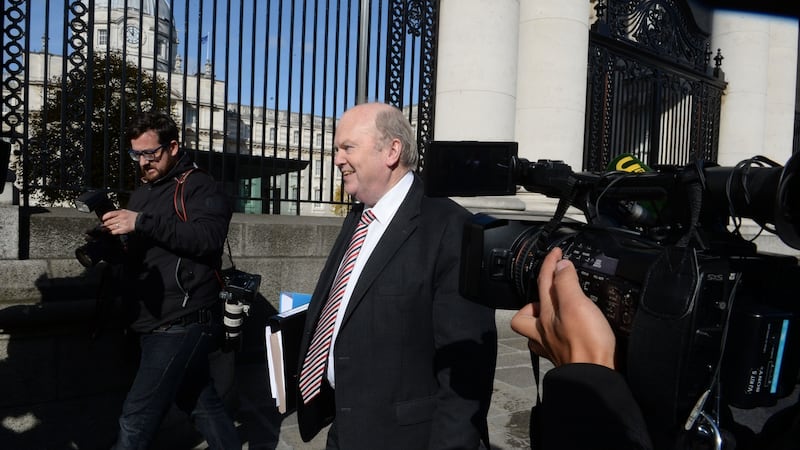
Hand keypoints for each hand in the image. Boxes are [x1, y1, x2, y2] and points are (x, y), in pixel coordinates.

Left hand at [101, 209, 137, 234]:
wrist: (140, 221)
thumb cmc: (133, 216)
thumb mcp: (125, 211)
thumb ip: (118, 212)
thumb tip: (110, 216)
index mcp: (121, 212)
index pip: (110, 214)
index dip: (105, 217)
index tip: (103, 219)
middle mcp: (121, 218)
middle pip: (109, 221)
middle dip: (106, 224)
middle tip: (105, 225)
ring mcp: (122, 224)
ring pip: (111, 227)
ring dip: (108, 228)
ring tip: (107, 228)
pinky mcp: (124, 230)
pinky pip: (115, 231)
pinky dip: (112, 232)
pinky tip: (112, 231)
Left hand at [510, 247, 615, 368]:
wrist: (595, 379)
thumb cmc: (585, 344)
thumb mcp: (575, 304)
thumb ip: (566, 283)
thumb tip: (560, 265)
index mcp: (545, 316)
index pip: (543, 281)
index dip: (550, 263)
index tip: (557, 252)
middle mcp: (544, 332)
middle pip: (527, 314)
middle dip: (534, 301)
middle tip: (550, 292)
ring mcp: (552, 347)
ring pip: (536, 332)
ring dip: (541, 321)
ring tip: (554, 313)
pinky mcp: (566, 358)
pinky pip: (552, 345)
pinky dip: (556, 338)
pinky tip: (566, 335)